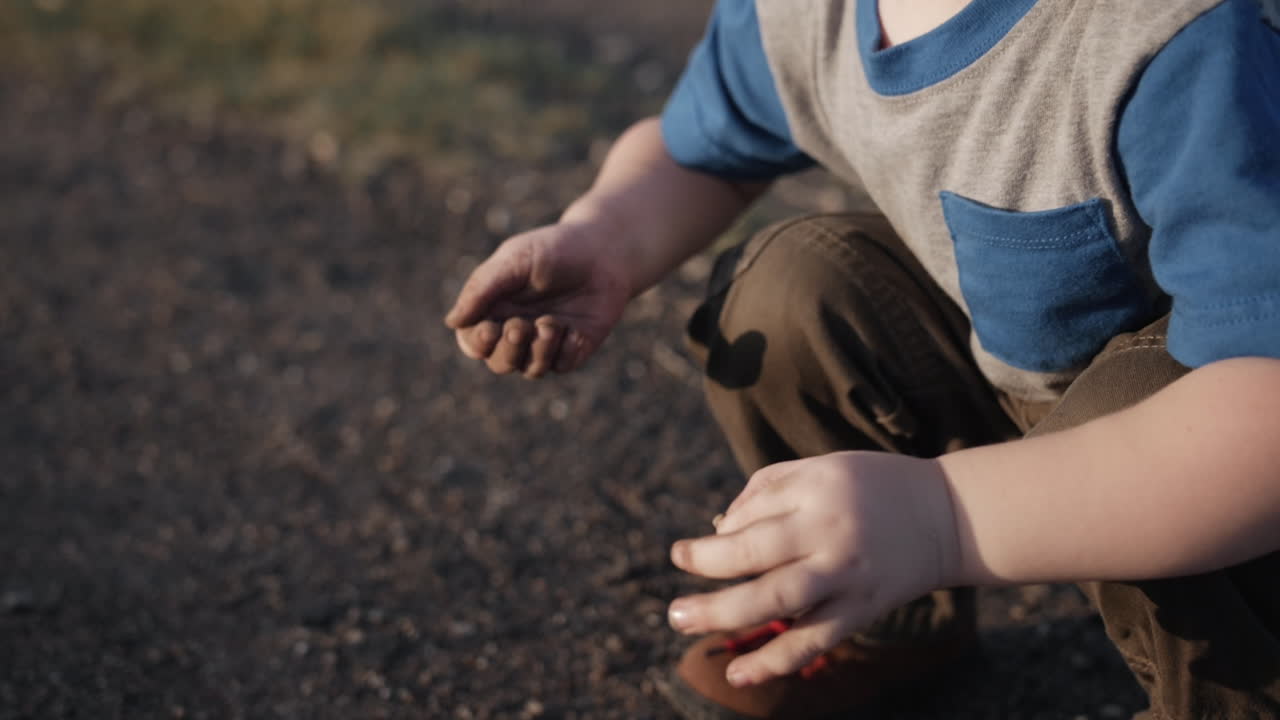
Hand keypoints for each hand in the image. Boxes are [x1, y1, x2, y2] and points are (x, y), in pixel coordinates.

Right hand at [444, 220, 631, 377]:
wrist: (604, 249)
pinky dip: (565, 353)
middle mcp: (516, 330)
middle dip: (508, 350)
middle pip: (499, 363)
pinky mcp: (573, 348)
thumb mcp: (515, 259)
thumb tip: (452, 322)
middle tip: (521, 326)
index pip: (473, 341)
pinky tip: (575, 332)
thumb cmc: (553, 248)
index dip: (478, 342)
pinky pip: (562, 366)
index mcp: (494, 309)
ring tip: (552, 324)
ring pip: (530, 369)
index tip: (491, 328)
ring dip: (538, 352)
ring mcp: (545, 342)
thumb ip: (482, 288)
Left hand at [666, 451, 961, 686]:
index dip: (718, 535)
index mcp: (817, 488)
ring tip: (681, 619)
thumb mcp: (821, 469)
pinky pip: (813, 639)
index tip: (697, 551)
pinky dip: (775, 660)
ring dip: (723, 612)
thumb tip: (717, 529)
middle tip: (670, 589)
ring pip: (777, 599)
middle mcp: (829, 530)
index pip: (749, 514)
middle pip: (754, 554)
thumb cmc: (870, 487)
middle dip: (705, 568)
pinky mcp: (862, 608)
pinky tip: (739, 673)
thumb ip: (766, 489)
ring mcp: (846, 573)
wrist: (949, 516)